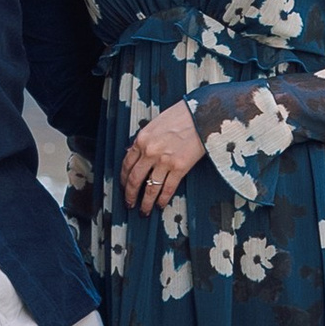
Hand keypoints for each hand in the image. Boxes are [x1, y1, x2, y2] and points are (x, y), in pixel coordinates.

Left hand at [120, 101, 206, 215]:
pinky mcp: (179, 168)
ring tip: (143, 210)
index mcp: (142, 139)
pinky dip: (162, 199)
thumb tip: (136, 154)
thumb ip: (146, 141)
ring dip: (145, 202)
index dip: (123, 179)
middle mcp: (150, 152)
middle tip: (129, 203)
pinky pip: (167, 188)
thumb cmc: (181, 116)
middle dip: (130, 195)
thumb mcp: (156, 125)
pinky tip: (159, 205)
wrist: (202, 114)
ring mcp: (164, 161)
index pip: (126, 164)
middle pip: (134, 179)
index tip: (124, 186)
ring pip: (150, 188)